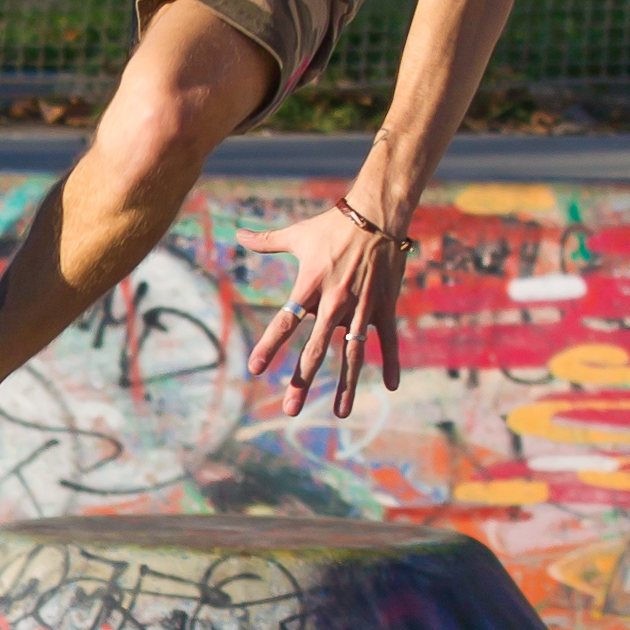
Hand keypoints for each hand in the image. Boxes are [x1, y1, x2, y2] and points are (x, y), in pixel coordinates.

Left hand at [238, 204, 405, 417]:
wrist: (376, 215)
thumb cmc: (332, 225)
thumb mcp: (298, 234)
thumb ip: (267, 241)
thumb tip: (238, 233)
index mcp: (309, 286)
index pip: (284, 322)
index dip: (269, 346)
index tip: (255, 370)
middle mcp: (334, 302)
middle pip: (315, 349)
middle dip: (302, 380)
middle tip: (290, 409)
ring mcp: (361, 308)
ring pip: (352, 355)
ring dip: (346, 386)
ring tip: (340, 414)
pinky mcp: (384, 307)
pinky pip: (389, 341)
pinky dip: (391, 364)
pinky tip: (390, 387)